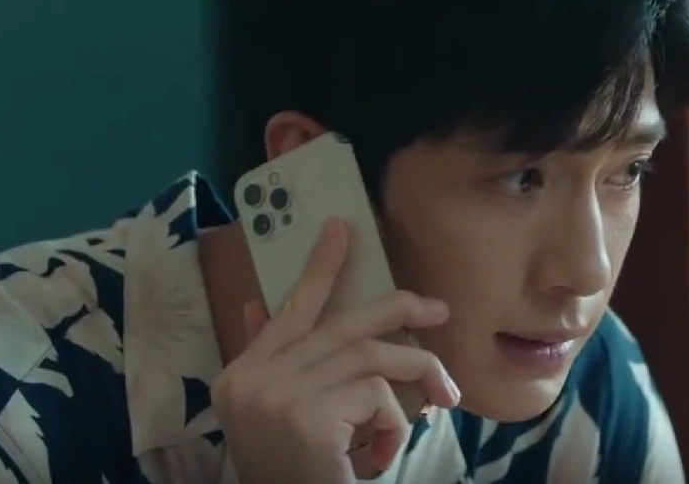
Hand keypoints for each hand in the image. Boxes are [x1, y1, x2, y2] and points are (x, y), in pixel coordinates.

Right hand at [212, 218, 461, 483]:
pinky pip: (378, 395)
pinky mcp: (310, 417)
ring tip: (447, 395)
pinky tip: (384, 454)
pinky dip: (396, 423)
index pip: (287, 312)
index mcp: (241, 376)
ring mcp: (278, 396)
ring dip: (418, 370)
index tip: (342, 229)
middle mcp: (252, 380)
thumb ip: (275, 364)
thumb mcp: (277, 420)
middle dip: (396, 308)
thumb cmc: (293, 474)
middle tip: (438, 308)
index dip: (319, 268)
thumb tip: (255, 305)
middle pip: (339, 325)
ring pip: (370, 356)